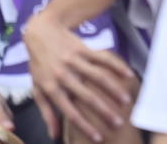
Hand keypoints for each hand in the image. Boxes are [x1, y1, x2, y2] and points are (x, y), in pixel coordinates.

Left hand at [23, 12, 134, 142]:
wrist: (40, 33)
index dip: (85, 126)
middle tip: (119, 123)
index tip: (99, 137)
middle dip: (104, 111)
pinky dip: (117, 66)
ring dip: (114, 90)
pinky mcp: (84, 49)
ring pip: (98, 77)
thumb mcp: (37, 89)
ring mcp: (74, 61)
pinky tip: (129, 75)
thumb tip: (55, 135)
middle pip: (87, 97)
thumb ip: (47, 112)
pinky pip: (103, 58)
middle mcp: (63, 75)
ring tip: (127, 101)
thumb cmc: (39, 65)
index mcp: (51, 88)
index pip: (70, 112)